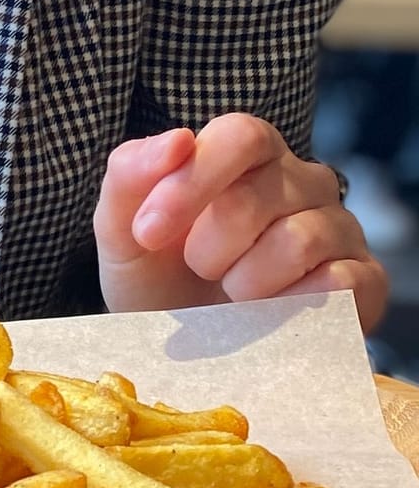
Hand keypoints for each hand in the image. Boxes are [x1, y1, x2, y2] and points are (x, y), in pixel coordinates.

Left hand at [94, 114, 386, 333]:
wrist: (185, 351)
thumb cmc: (157, 276)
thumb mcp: (122, 229)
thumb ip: (131, 174)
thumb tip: (178, 139)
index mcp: (247, 154)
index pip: (241, 136)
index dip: (192, 182)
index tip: (148, 233)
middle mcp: (302, 181)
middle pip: (261, 194)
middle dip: (208, 245)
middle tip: (196, 269)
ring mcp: (339, 228)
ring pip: (300, 240)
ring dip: (245, 281)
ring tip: (230, 295)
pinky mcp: (364, 280)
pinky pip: (341, 282)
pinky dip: (289, 308)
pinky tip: (267, 315)